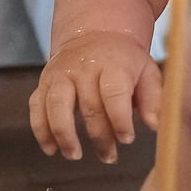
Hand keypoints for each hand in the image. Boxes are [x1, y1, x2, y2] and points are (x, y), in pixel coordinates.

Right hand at [31, 31, 163, 162]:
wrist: (94, 33)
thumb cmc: (124, 59)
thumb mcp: (146, 70)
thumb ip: (152, 97)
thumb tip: (154, 125)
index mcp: (112, 64)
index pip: (114, 94)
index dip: (120, 119)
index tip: (127, 139)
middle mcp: (83, 68)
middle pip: (89, 106)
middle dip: (99, 136)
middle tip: (109, 156)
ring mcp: (60, 74)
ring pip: (56, 106)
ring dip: (64, 135)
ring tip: (74, 155)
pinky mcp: (44, 81)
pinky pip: (37, 106)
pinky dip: (40, 130)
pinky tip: (50, 149)